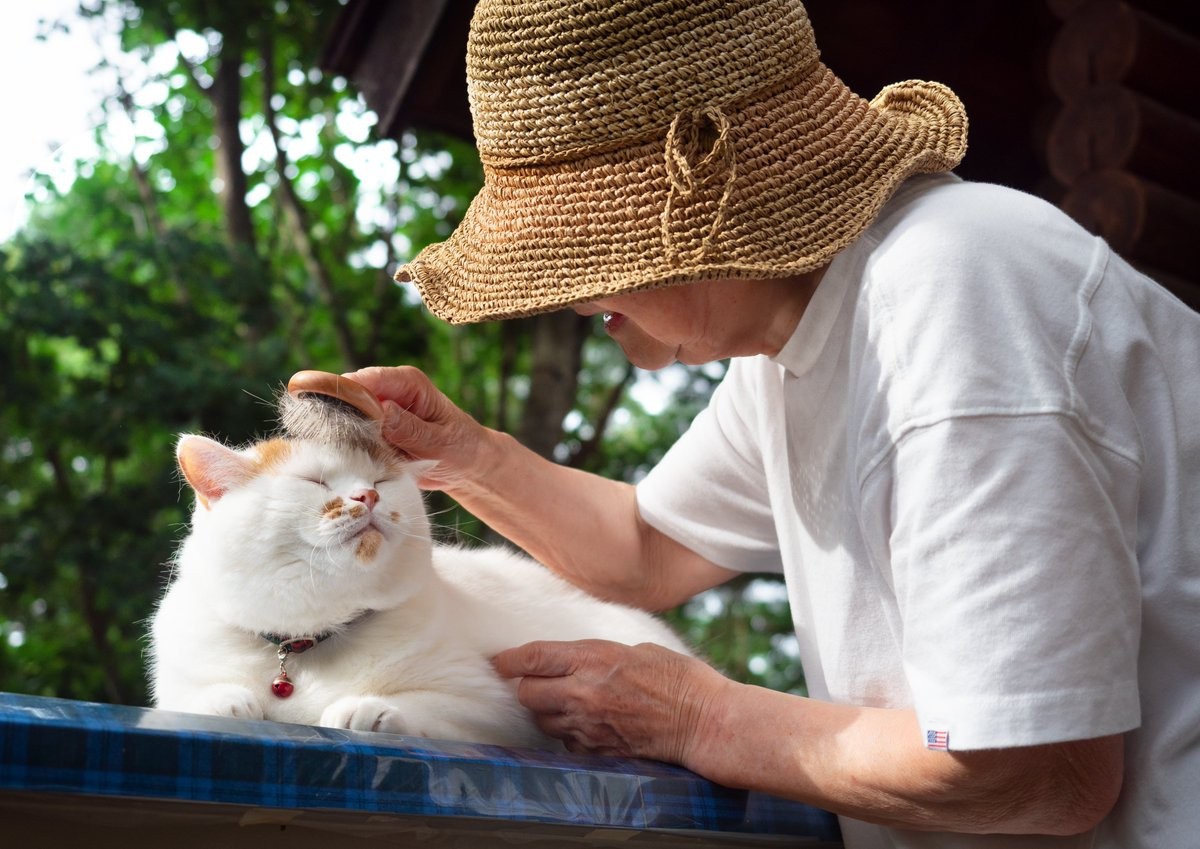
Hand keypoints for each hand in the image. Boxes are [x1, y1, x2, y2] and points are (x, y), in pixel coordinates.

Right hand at [344, 366, 492, 490]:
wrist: (468, 468)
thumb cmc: (462, 448)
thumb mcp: (439, 442)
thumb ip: (410, 429)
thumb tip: (382, 410)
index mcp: (408, 383)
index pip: (368, 379)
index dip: (348, 396)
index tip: (340, 421)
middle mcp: (390, 392)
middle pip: (349, 397)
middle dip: (343, 420)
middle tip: (345, 448)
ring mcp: (379, 412)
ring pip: (346, 418)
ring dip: (346, 438)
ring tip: (356, 459)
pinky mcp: (375, 431)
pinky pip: (352, 437)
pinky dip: (353, 450)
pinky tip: (359, 464)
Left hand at [492, 639, 729, 764]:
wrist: (703, 722)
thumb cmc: (678, 679)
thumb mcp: (637, 650)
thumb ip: (599, 655)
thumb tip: (576, 660)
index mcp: (593, 659)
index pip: (533, 658)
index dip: (509, 660)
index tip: (498, 661)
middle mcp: (583, 694)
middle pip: (527, 694)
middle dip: (526, 687)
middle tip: (536, 681)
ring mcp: (589, 726)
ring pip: (544, 720)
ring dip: (547, 711)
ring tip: (567, 702)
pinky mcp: (598, 751)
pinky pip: (567, 743)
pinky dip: (570, 734)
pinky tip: (588, 725)